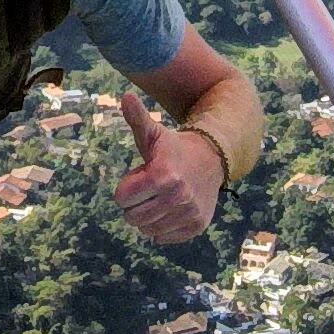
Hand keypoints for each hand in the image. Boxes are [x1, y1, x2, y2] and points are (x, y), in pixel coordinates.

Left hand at [113, 91, 220, 243]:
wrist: (211, 158)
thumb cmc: (173, 148)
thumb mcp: (154, 133)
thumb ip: (137, 118)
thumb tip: (126, 96)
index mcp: (162, 176)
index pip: (121, 199)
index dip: (127, 186)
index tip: (142, 175)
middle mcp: (177, 197)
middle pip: (132, 217)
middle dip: (136, 203)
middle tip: (152, 187)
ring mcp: (188, 213)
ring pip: (146, 230)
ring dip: (149, 215)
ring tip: (162, 196)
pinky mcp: (196, 225)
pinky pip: (162, 237)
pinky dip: (163, 226)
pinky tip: (172, 209)